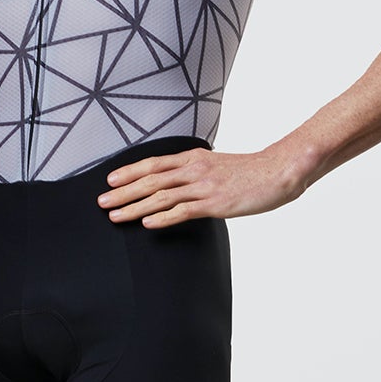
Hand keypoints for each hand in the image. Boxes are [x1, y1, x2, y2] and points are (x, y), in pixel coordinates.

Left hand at [97, 145, 302, 226]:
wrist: (279, 171)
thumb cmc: (250, 171)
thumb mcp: (218, 165)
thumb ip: (196, 171)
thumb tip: (178, 181)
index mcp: (194, 157)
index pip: (154, 163)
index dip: (129, 171)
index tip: (110, 180)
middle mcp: (194, 169)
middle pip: (150, 180)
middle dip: (123, 192)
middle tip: (101, 202)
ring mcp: (204, 186)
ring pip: (161, 196)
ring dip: (134, 207)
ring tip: (115, 216)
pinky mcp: (215, 203)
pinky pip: (183, 210)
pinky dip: (163, 217)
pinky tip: (147, 224)